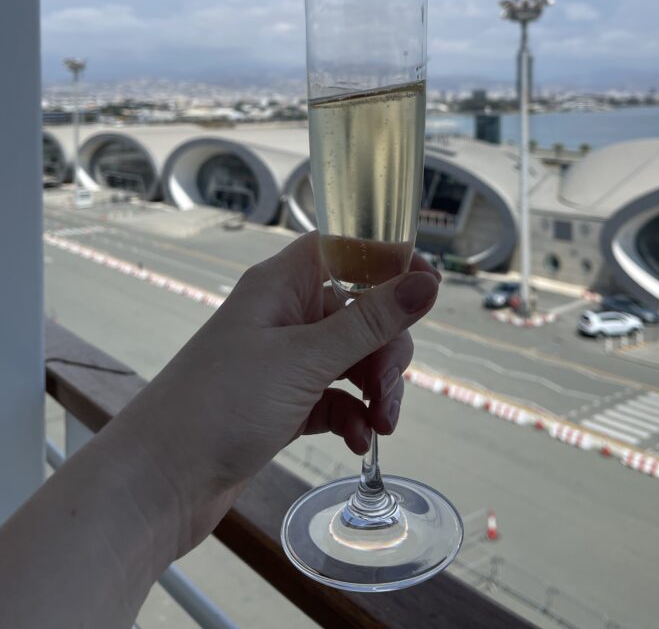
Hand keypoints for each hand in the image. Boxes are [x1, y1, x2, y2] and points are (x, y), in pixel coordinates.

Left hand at [113, 231, 440, 557]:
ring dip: (376, 388)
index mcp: (281, 284)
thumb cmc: (219, 404)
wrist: (158, 482)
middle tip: (387, 388)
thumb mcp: (304, 359)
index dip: (388, 261)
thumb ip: (371, 322)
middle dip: (387, 348)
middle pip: (360, 310)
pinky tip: (358, 440)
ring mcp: (284, 360)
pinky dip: (353, 415)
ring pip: (353, 357)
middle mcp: (284, 315)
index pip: (346, 249)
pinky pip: (336, 396)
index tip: (427, 288)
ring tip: (381, 423)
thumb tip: (428, 282)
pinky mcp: (284, 402)